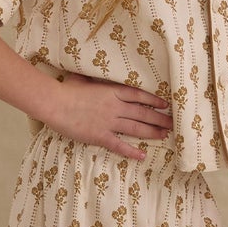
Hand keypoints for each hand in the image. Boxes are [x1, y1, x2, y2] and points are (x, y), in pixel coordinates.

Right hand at [44, 72, 174, 161]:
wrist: (55, 103)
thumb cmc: (66, 89)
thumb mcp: (83, 78)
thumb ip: (93, 78)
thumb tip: (93, 70)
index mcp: (112, 91)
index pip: (139, 96)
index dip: (154, 100)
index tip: (165, 105)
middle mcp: (115, 107)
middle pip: (143, 113)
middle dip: (159, 119)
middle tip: (172, 124)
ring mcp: (109, 122)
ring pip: (136, 129)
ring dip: (152, 132)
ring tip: (165, 136)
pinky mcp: (100, 136)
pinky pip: (119, 145)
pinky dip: (131, 151)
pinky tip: (142, 156)